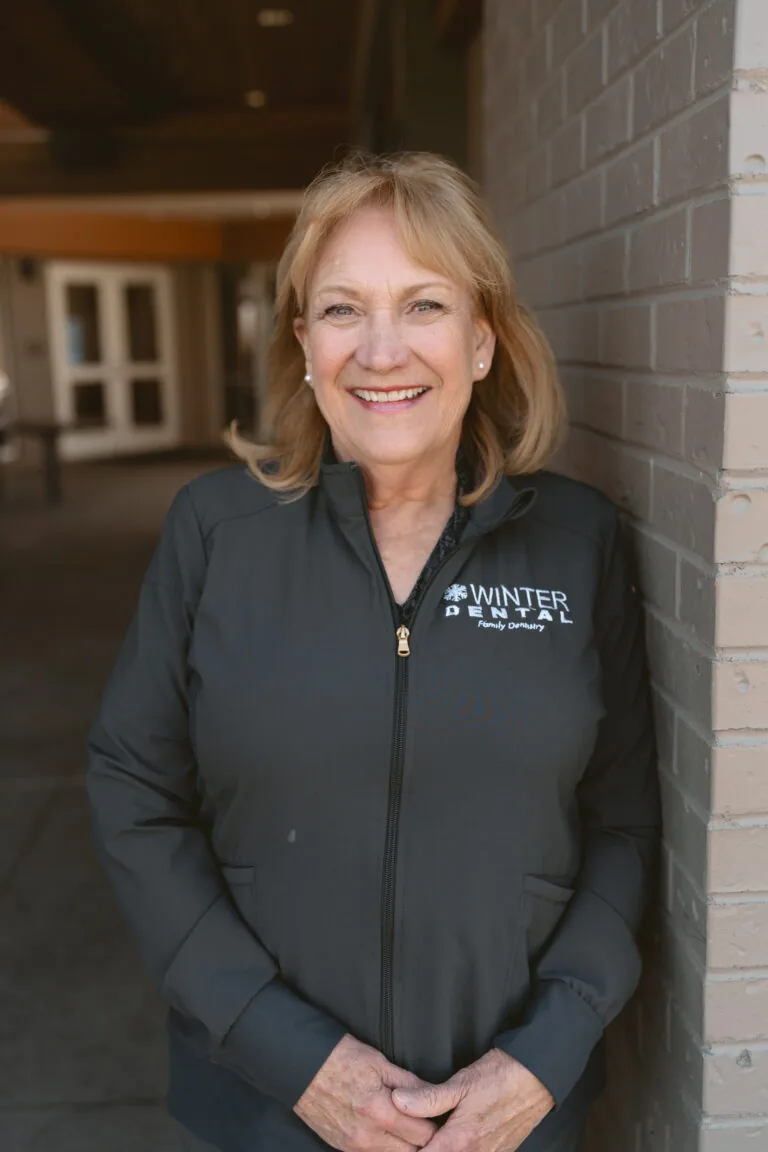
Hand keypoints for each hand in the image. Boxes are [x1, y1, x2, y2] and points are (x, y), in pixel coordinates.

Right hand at [294, 1034, 438, 1150]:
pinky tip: (385, 1130)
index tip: (438, 1116)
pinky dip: (383, 1145)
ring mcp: (353, 1145)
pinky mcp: (342, 1148)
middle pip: (410, 1151)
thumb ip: (408, 1083)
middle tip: (426, 1122)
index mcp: (380, 1111)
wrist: (300, 1066)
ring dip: (402, 1144)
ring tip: (406, 1125)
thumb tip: (434, 1095)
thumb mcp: (378, 1062)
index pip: (423, 1134)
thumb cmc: (340, 1057)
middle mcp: (367, 1136)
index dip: (435, 1125)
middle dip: (421, 1139)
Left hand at [391, 1049, 553, 1151]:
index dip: (408, 1151)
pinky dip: (460, 1150)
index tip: (399, 1141)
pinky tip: (456, 1136)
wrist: (538, 1077)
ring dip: (443, 1150)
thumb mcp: (461, 1083)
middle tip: (414, 1137)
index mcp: (460, 1142)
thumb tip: (398, 1101)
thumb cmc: (499, 1077)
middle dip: (425, 1151)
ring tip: (434, 1136)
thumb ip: (428, 1098)